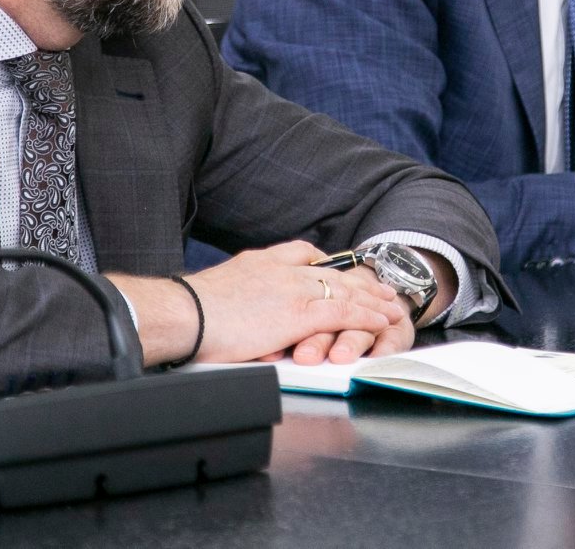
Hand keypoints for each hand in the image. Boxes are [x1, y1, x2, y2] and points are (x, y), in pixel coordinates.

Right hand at [112, 241, 407, 366]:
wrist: (182, 314)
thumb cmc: (189, 313)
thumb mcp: (218, 292)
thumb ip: (240, 297)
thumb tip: (242, 315)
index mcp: (261, 261)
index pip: (302, 253)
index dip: (325, 263)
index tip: (337, 268)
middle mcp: (282, 269)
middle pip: (332, 271)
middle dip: (360, 281)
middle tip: (380, 286)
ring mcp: (293, 289)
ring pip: (345, 291)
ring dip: (373, 299)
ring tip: (392, 305)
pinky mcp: (300, 313)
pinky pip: (345, 313)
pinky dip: (367, 316)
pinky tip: (381, 321)